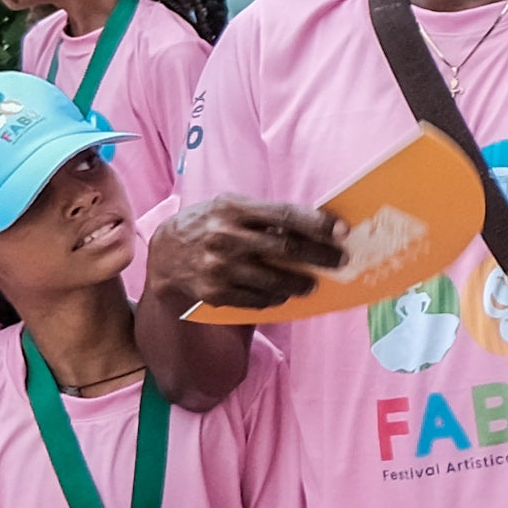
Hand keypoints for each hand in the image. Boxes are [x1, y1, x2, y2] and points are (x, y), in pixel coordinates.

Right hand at [145, 196, 349, 318]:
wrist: (165, 253)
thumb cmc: (209, 224)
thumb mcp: (231, 207)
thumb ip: (265, 215)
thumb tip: (314, 226)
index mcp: (233, 209)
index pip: (284, 214)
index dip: (317, 223)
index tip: (342, 230)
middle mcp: (225, 237)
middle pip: (285, 248)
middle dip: (320, 256)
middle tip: (340, 261)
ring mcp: (219, 267)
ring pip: (274, 280)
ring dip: (300, 283)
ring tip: (311, 283)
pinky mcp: (215, 293)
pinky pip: (257, 300)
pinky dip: (275, 297)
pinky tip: (283, 293)